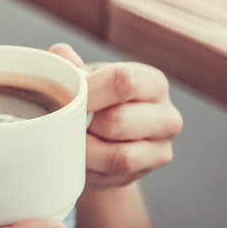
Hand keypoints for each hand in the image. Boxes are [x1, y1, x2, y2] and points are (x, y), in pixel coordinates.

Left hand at [49, 44, 182, 190]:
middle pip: (119, 121)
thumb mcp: (88, 81)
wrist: (109, 142)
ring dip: (86, 151)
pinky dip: (94, 168)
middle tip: (66, 124)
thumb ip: (73, 67)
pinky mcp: (153, 169)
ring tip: (71, 143)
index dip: (89, 90)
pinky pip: (117, 174)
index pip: (122, 81)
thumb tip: (59, 53)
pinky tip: (82, 159)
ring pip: (120, 155)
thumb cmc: (99, 103)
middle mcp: (167, 113)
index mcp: (151, 82)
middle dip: (84, 124)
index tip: (64, 98)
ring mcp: (163, 145)